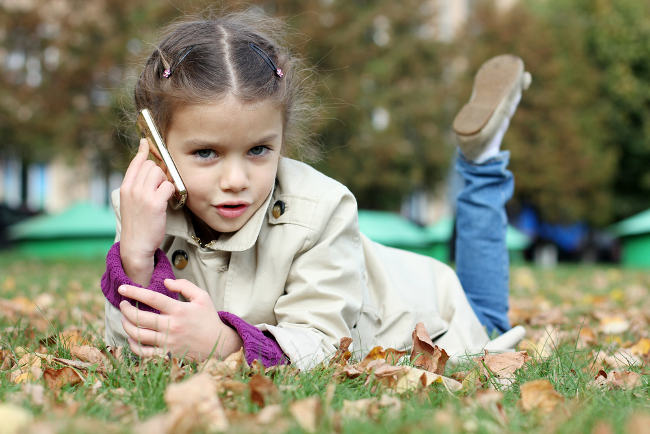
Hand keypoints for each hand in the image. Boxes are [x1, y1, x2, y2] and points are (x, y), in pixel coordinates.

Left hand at [118, 279, 242, 360]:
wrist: (219, 344)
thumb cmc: (209, 319)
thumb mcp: (202, 297)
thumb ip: (184, 286)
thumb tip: (166, 282)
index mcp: (179, 310)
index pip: (152, 298)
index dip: (134, 292)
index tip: (122, 288)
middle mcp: (172, 326)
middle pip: (140, 318)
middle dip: (126, 309)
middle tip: (123, 304)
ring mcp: (168, 342)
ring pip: (138, 335)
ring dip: (127, 325)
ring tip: (125, 319)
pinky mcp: (166, 355)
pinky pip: (143, 352)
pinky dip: (133, 345)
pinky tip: (132, 337)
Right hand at [119, 138, 174, 284]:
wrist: (136, 246)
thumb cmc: (138, 225)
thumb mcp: (131, 203)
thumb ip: (138, 186)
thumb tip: (150, 169)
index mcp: (125, 188)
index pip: (135, 163)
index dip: (143, 151)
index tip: (147, 142)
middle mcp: (132, 189)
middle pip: (151, 165)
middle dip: (160, 173)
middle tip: (162, 186)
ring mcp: (143, 195)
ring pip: (160, 173)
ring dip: (166, 182)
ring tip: (164, 196)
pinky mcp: (155, 203)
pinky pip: (169, 185)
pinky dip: (172, 192)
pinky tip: (169, 201)